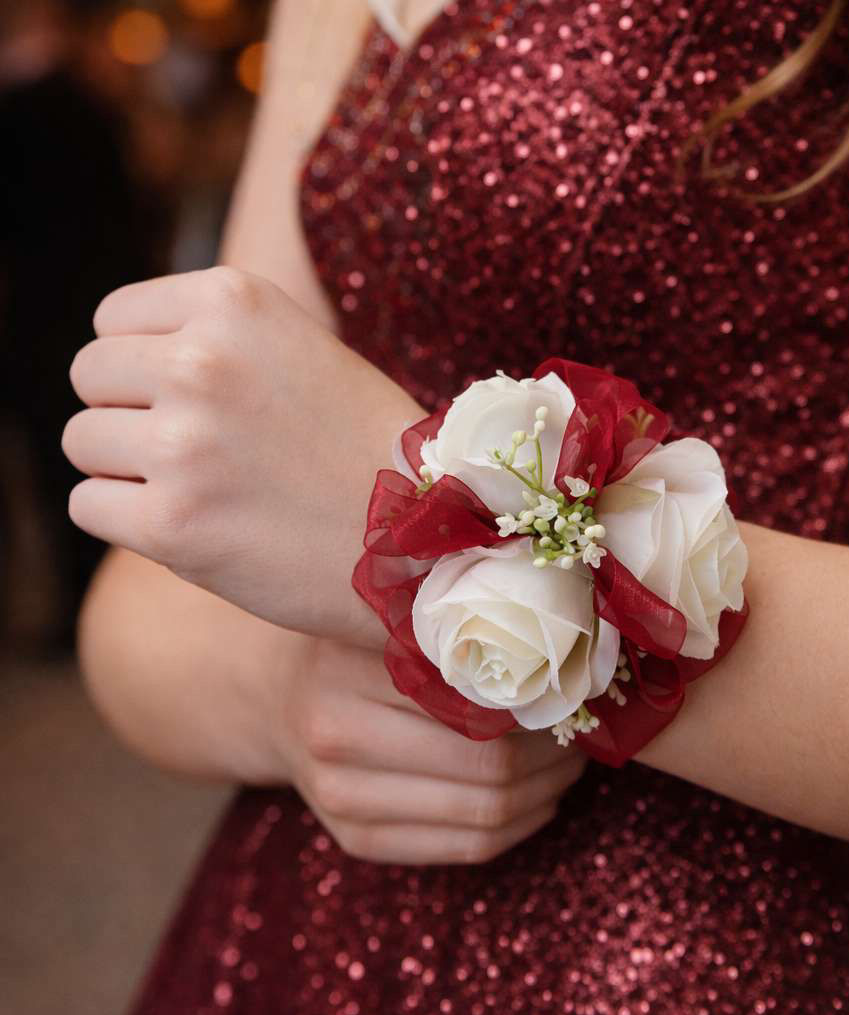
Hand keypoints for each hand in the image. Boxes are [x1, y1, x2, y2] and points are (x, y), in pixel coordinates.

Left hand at [62, 267, 423, 646]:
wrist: (425, 537)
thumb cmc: (365, 448)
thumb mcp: (299, 351)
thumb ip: (213, 342)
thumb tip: (116, 366)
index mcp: (234, 303)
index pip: (113, 319)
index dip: (144, 364)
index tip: (193, 400)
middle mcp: (201, 361)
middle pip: (90, 375)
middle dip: (130, 413)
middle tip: (197, 450)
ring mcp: (183, 444)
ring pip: (83, 442)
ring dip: (129, 468)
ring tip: (204, 489)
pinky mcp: (173, 523)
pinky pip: (89, 505)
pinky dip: (129, 521)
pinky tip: (194, 526)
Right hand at [275, 635, 587, 864]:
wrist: (276, 694)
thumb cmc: (351, 641)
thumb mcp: (385, 617)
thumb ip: (450, 633)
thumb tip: (558, 651)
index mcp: (345, 674)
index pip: (477, 704)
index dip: (541, 705)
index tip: (574, 688)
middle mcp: (335, 743)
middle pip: (487, 769)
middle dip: (553, 754)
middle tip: (581, 728)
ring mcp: (341, 802)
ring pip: (484, 817)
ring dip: (546, 792)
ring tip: (569, 760)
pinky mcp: (356, 841)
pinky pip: (465, 849)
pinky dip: (519, 825)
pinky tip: (539, 797)